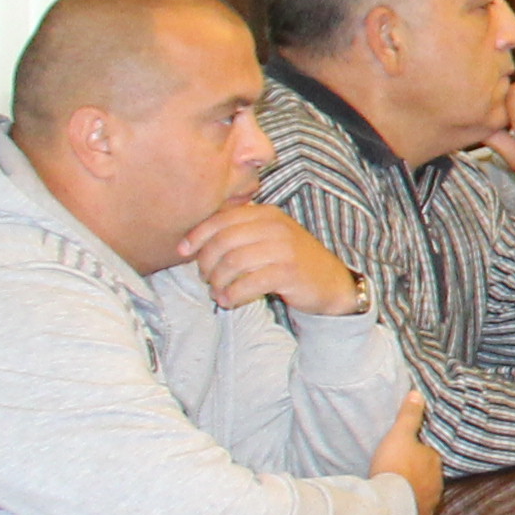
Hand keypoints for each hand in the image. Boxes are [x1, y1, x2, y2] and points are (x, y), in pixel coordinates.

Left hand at [185, 201, 365, 318]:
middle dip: (207, 263)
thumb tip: (194, 240)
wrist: (331, 282)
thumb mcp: (268, 237)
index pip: (222, 219)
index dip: (197, 235)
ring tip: (217, 292)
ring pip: (233, 263)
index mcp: (266, 214)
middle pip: (223, 241)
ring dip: (218, 282)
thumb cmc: (290, 261)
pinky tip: (229, 301)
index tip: (183, 252)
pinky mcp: (289, 272)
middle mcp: (275, 227)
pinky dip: (233, 294)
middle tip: (206, 278)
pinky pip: (249, 283)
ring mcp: (284, 249)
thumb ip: (239, 232)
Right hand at [370, 400, 445, 514]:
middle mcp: (438, 482)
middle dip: (416, 474)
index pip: (428, 454)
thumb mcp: (399, 435)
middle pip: (427, 475)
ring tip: (396, 491)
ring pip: (423, 493)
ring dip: (413, 492)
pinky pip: (416, 511)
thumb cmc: (395, 466)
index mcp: (434, 461)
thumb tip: (417, 393)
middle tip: (398, 473)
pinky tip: (397, 508)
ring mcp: (430, 502)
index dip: (416, 453)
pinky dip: (408, 508)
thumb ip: (408, 416)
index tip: (403, 455)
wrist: (390, 504)